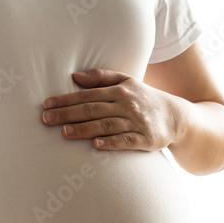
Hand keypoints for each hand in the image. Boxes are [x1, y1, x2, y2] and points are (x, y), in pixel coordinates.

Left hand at [41, 69, 181, 150]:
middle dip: (68, 114)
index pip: (88, 95)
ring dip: (85, 128)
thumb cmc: (145, 98)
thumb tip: (74, 77)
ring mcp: (137, 122)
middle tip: (46, 119)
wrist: (177, 116)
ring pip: (106, 125)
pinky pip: (126, 141)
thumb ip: (101, 77)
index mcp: (120, 90)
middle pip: (93, 109)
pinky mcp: (146, 139)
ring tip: (64, 132)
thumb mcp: (127, 81)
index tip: (46, 105)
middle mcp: (127, 105)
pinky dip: (111, 143)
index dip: (66, 100)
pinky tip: (96, 145)